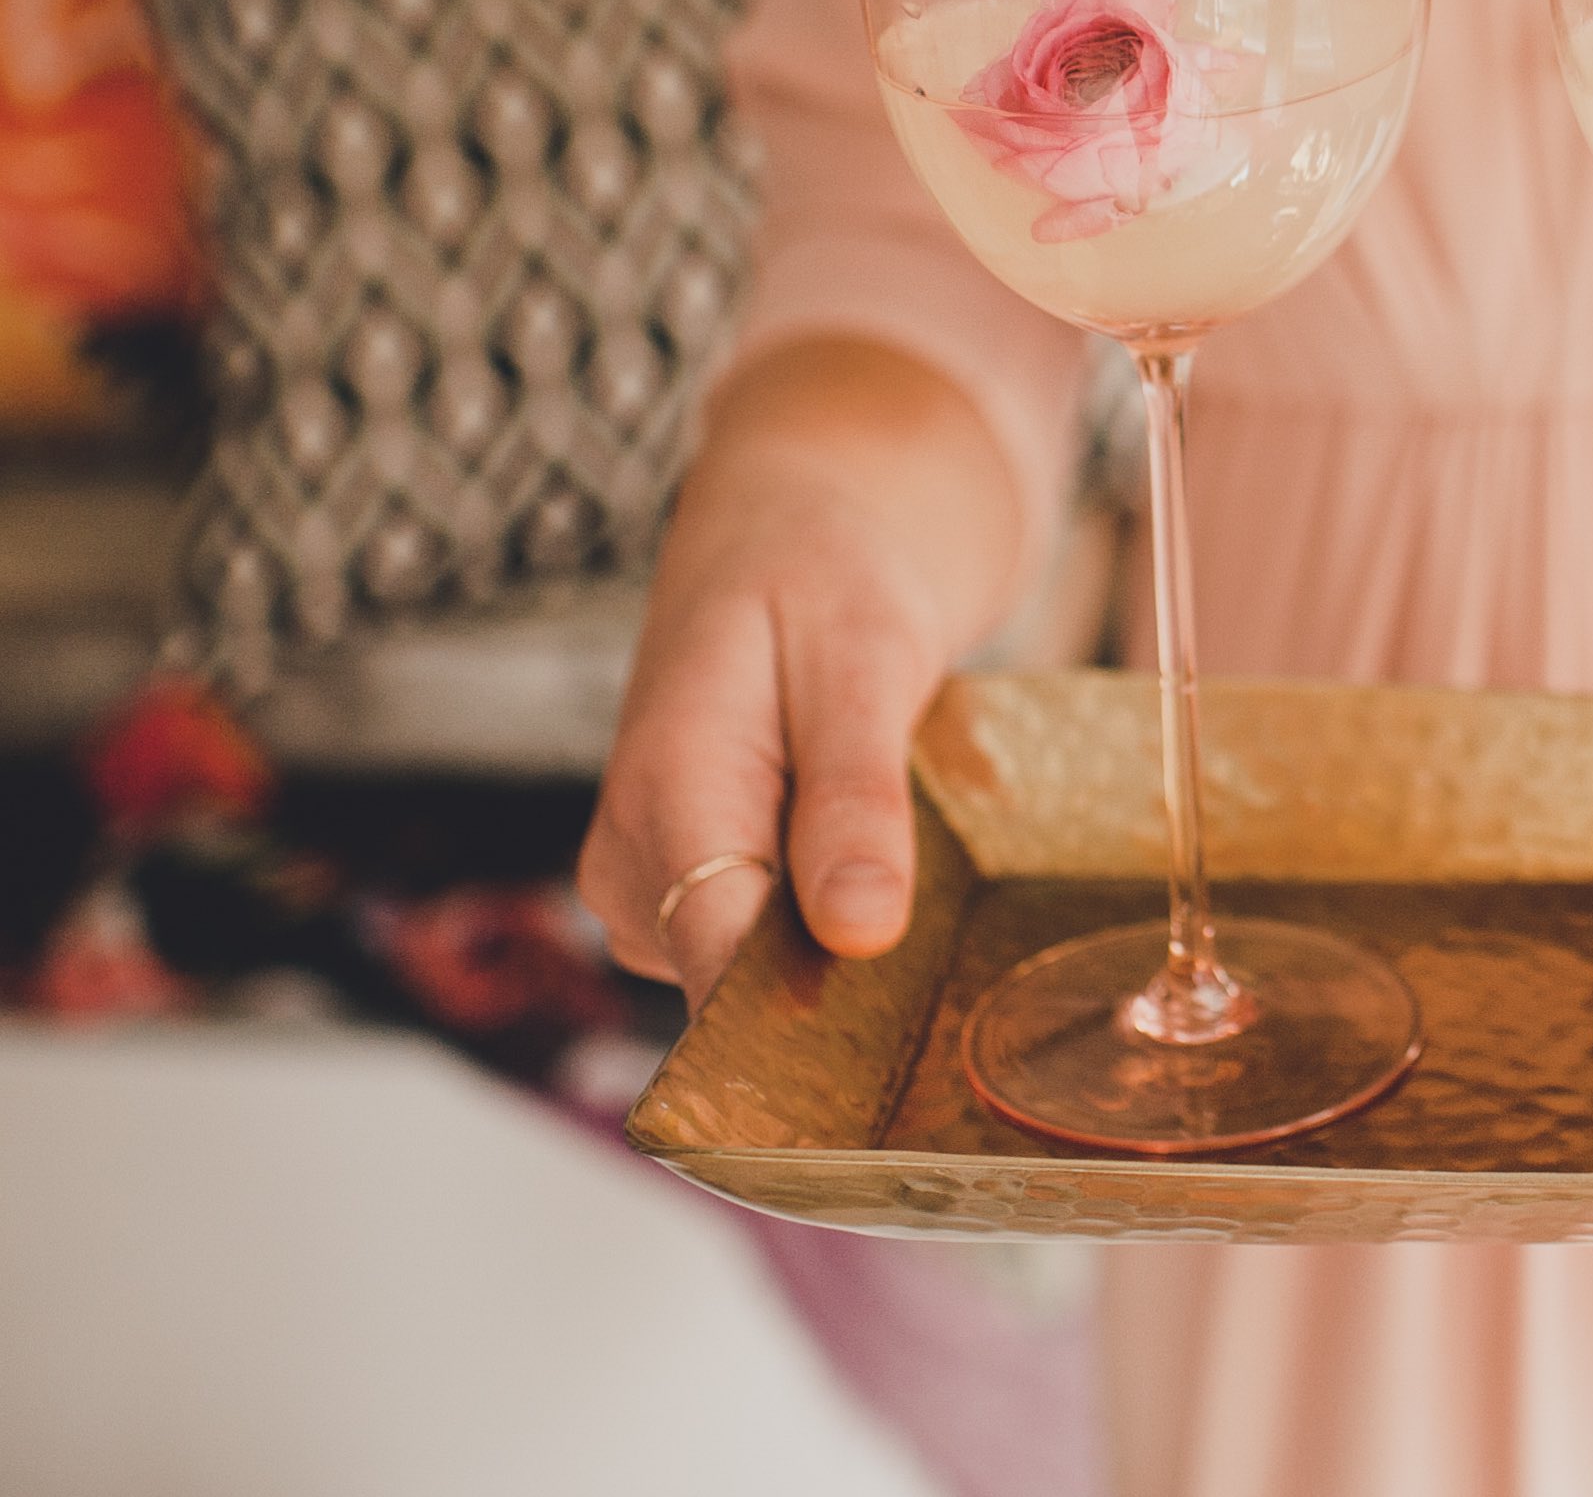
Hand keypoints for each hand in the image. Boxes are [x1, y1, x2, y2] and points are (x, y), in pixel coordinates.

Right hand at [578, 341, 1019, 1005]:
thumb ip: (856, 798)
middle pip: (743, 996)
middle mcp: (633, 866)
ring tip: (916, 869)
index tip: (901, 1066)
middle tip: (946, 926)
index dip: (811, 1036)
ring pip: (758, 983)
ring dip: (846, 956)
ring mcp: (653, 890)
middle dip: (847, 989)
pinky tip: (885, 875)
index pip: (722, 978)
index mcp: (666, 798)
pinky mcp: (688, 897)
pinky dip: (831, 931)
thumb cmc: (824, 579)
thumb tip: (858, 932)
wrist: (784, 538)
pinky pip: (763, 955)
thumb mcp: (863, 661)